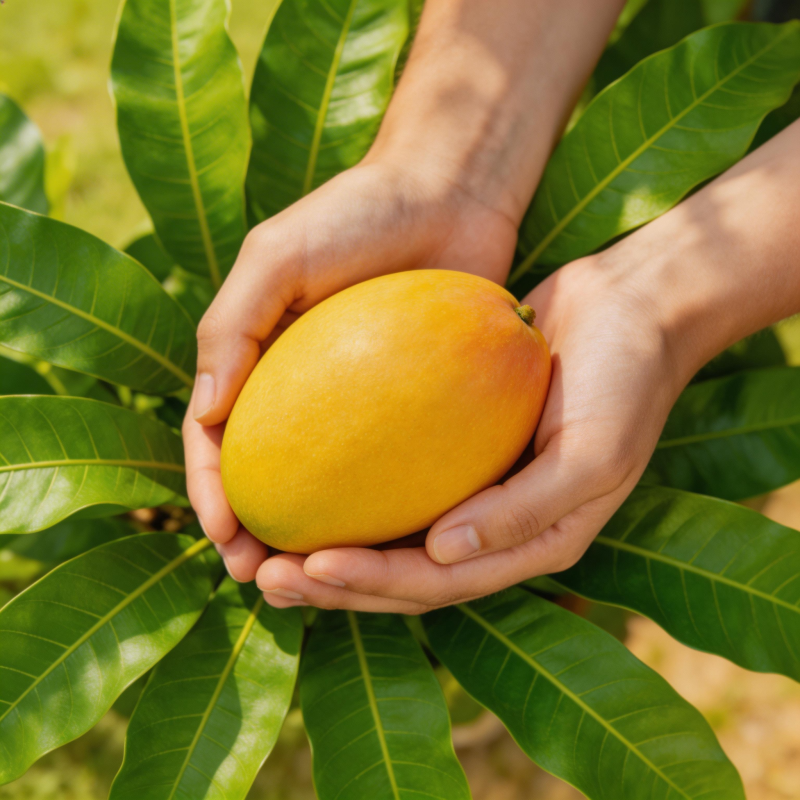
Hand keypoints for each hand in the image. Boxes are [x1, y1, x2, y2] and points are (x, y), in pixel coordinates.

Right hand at [182, 159, 517, 579]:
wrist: (447, 195)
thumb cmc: (358, 213)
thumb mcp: (279, 255)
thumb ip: (233, 326)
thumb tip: (203, 414)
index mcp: (259, 362)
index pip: (218, 440)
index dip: (212, 493)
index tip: (226, 540)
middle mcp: (304, 391)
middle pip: (270, 478)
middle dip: (256, 535)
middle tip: (263, 580)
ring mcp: (361, 405)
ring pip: (329, 487)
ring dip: (316, 539)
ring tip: (318, 582)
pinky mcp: (415, 406)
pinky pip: (394, 467)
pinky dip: (380, 509)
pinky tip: (389, 547)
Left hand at [254, 254, 691, 612]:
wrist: (631, 310)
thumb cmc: (625, 382)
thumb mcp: (593, 453)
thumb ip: (523, 511)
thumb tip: (441, 553)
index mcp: (531, 543)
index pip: (439, 583)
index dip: (373, 585)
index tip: (308, 568)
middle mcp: (496, 526)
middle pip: (404, 573)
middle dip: (334, 583)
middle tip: (263, 575)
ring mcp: (475, 488)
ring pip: (391, 532)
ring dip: (331, 544)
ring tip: (263, 543)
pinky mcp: (458, 445)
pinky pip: (396, 473)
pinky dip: (350, 484)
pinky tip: (302, 470)